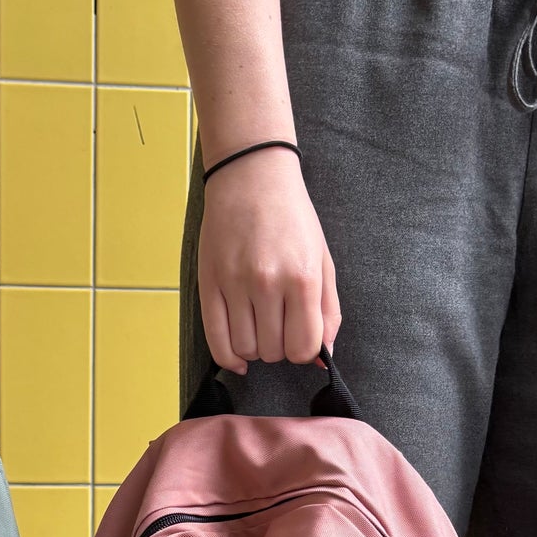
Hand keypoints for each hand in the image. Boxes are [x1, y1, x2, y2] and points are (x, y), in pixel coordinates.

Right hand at [198, 146, 339, 374]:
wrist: (251, 178)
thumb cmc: (292, 219)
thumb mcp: (322, 259)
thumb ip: (327, 310)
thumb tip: (321, 357)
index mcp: (302, 278)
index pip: (303, 347)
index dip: (304, 350)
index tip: (301, 337)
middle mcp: (267, 284)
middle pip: (274, 352)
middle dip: (279, 347)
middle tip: (279, 324)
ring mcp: (235, 285)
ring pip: (245, 349)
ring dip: (255, 348)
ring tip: (259, 326)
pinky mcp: (209, 285)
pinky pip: (217, 342)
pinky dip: (229, 358)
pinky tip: (238, 356)